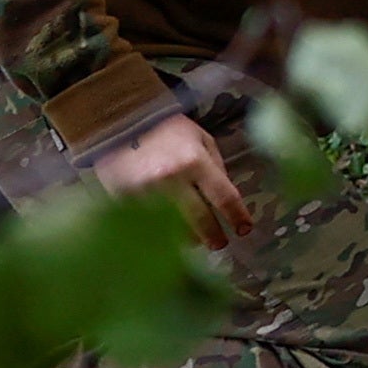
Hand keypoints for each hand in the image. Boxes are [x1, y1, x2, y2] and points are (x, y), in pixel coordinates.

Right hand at [92, 110, 251, 243]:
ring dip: (187, 238)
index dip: (238, 216)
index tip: (245, 229)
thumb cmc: (169, 131)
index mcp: (196, 162)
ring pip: (171, 229)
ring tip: (195, 239)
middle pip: (200, 220)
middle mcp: (171, 180)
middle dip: (214, 236)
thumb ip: (216, 169)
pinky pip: (147, 227)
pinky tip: (167, 235)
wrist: (123, 123)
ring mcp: (145, 193)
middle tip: (220, 244)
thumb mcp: (202, 141)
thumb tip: (225, 200)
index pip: (224, 197)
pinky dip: (160, 234)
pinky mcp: (123, 202)